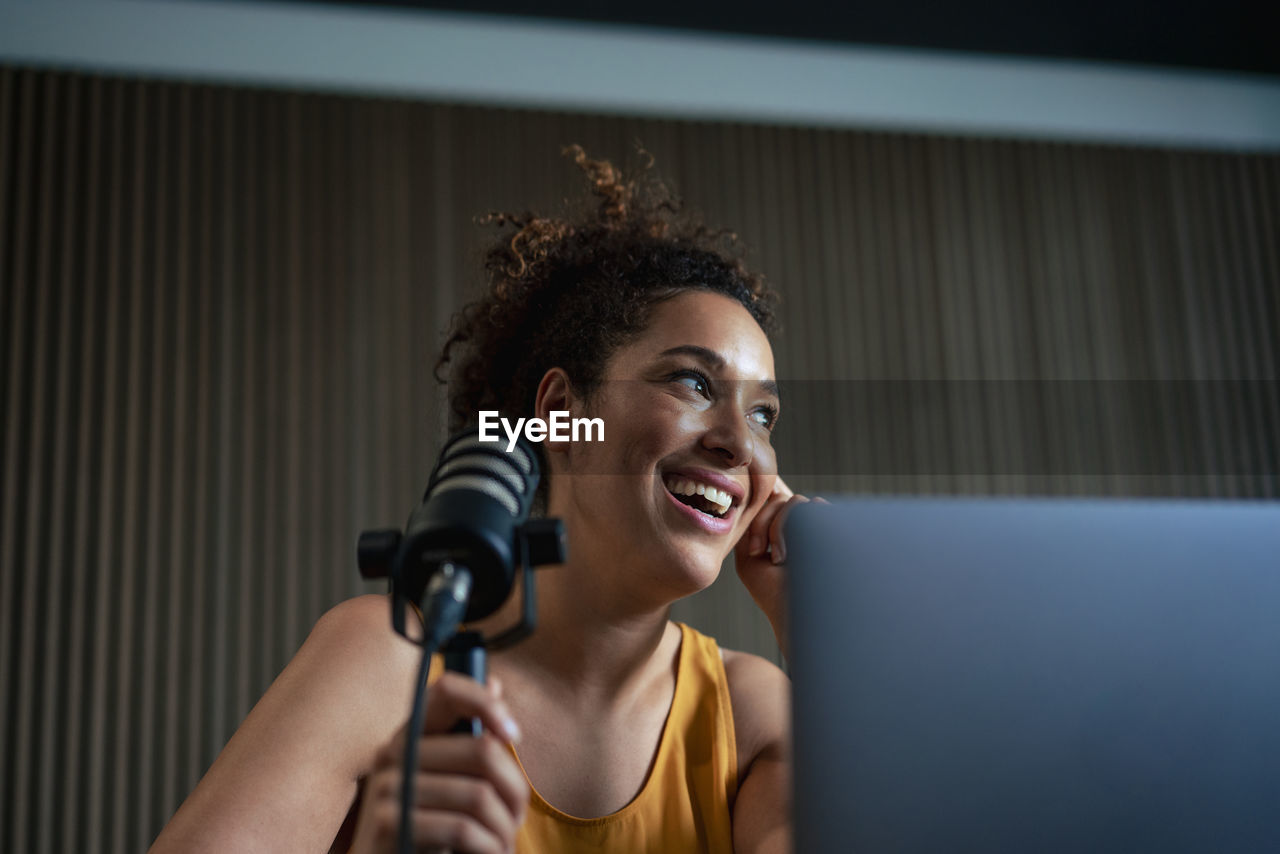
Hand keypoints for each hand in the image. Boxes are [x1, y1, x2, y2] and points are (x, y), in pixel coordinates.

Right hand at [351, 673, 528, 853]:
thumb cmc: (424, 827)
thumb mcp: (446, 779)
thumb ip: (466, 738)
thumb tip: (495, 683)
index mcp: (409, 734)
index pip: (447, 690)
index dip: (486, 702)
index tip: (514, 734)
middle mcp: (393, 753)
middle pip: (482, 749)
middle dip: (514, 789)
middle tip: (518, 816)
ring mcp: (388, 789)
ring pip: (479, 795)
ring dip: (504, 827)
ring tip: (504, 843)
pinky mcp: (390, 824)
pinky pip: (462, 828)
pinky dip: (489, 846)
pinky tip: (490, 853)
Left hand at [734, 476, 819, 662]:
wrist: (802, 615)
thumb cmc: (774, 594)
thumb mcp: (750, 560)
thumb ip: (750, 528)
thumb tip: (762, 496)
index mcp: (780, 531)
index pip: (768, 503)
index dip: (759, 517)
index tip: (755, 550)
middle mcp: (800, 526)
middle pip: (778, 498)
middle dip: (764, 524)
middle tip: (761, 554)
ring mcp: (817, 527)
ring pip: (795, 501)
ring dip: (779, 529)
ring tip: (781, 559)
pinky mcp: (833, 529)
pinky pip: (815, 507)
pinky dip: (798, 526)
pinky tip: (795, 554)